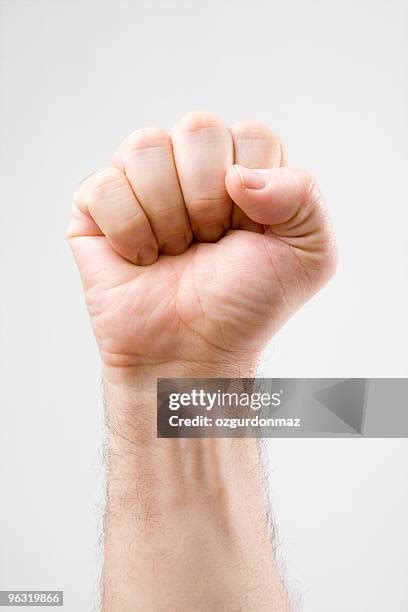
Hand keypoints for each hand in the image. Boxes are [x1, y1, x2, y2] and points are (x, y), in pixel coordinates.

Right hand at [67, 111, 335, 380]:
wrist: (191, 352)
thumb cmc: (246, 305)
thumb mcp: (309, 254)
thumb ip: (303, 194)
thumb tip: (237, 174)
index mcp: (242, 169)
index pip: (252, 135)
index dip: (253, 191)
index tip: (247, 235)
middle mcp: (191, 166)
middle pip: (198, 127)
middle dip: (208, 199)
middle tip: (207, 242)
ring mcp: (142, 182)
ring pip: (146, 147)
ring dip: (167, 216)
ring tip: (173, 251)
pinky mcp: (96, 205)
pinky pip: (105, 186)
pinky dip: (128, 233)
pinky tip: (140, 258)